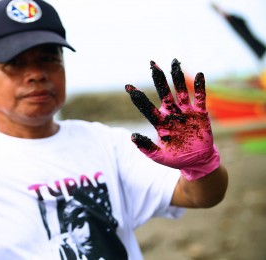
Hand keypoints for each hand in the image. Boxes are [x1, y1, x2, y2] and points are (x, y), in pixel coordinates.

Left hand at [125, 59, 219, 180]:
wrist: (196, 162)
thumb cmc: (175, 158)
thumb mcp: (158, 155)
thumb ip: (146, 147)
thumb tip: (132, 136)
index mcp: (160, 123)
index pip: (147, 108)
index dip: (139, 98)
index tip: (128, 87)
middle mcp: (171, 114)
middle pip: (164, 93)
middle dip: (158, 79)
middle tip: (152, 64)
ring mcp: (186, 113)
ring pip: (181, 91)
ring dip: (177, 78)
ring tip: (174, 63)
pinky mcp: (200, 114)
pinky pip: (200, 98)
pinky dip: (199, 88)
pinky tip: (198, 75)